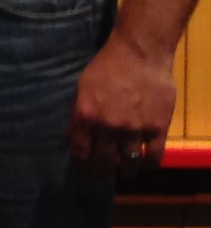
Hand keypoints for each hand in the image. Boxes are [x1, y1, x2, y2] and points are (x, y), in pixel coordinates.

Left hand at [68, 28, 177, 176]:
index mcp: (86, 115)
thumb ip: (77, 114)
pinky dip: (148, 166)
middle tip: (102, 173)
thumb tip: (70, 137)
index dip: (81, 164)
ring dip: (124, 171)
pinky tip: (144, 165)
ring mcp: (134, 128)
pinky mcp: (157, 128)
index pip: (80, 151)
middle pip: (103, 162)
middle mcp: (108, 126)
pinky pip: (153, 157)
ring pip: (128, 163)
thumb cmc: (106, 67)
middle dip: (100, 172)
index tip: (82, 170)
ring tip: (123, 170)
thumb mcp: (82, 87)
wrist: (139, 54)